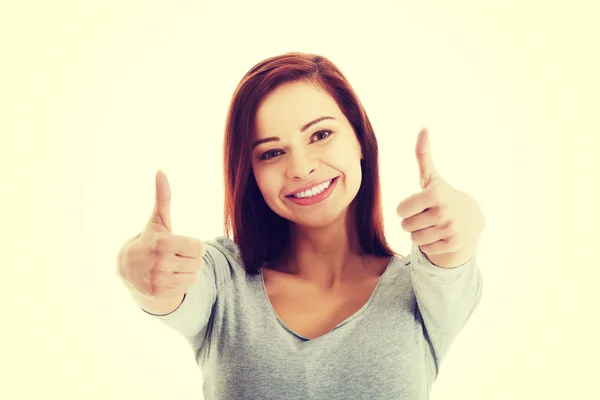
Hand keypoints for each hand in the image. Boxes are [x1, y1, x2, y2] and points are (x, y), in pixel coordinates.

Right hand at [116, 170, 205, 297]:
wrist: (128, 268)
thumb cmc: (149, 239)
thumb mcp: (157, 219)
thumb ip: (163, 197)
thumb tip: (160, 171)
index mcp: (163, 244)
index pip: (198, 248)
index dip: (193, 245)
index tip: (181, 244)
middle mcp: (159, 263)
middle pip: (198, 263)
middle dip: (191, 259)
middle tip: (176, 256)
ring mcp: (158, 280)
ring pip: (193, 277)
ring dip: (187, 272)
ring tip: (172, 266)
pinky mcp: (158, 293)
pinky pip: (185, 289)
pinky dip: (180, 283)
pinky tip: (168, 277)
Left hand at [396, 128, 484, 266]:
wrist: (473, 218)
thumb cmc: (444, 196)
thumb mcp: (432, 177)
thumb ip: (423, 154)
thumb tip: (423, 127)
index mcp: (434, 193)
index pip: (400, 210)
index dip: (405, 208)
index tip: (417, 205)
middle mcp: (443, 212)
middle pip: (405, 225)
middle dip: (411, 222)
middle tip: (425, 216)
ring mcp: (449, 229)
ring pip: (414, 239)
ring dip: (419, 234)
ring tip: (432, 226)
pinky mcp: (452, 244)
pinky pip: (425, 248)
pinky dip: (429, 244)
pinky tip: (440, 235)